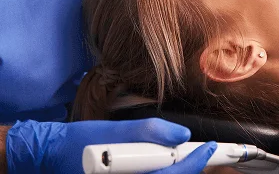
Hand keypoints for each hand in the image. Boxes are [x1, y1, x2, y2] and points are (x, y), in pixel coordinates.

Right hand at [6, 118, 215, 173]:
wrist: (47, 157)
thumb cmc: (77, 144)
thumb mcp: (112, 131)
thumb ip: (148, 130)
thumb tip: (182, 132)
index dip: (193, 165)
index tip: (210, 149)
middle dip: (189, 171)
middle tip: (205, 154)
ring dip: (176, 172)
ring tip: (190, 158)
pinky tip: (167, 164)